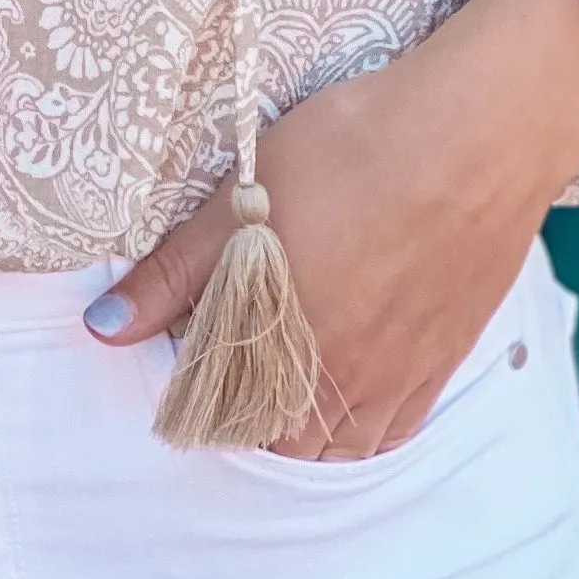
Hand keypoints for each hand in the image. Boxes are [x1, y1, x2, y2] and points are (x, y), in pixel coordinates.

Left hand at [88, 0, 578, 457]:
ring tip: (279, 381)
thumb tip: (102, 331)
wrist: (476, 133)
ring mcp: (402, 376)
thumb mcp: (244, 200)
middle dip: (243, 419)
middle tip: (224, 364)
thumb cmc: (354, 152)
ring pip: (337, 445)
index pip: (220, 415)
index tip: (180, 358)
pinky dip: (361, 426)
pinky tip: (347, 390)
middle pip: (279, 441)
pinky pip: (394, 427)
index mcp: (283, 347)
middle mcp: (343, 380)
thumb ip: (174, 273)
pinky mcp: (446, 356)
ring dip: (300, 431)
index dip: (191, 393)